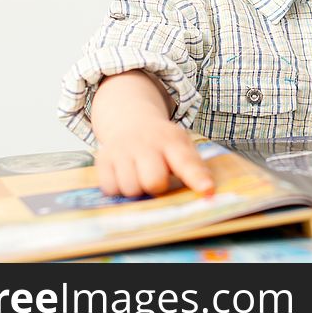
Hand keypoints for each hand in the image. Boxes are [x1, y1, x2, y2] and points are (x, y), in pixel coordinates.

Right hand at [95, 114, 213, 197]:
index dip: (197, 178)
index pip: (186, 161)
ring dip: (137, 190)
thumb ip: (195, 167)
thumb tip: (208, 192)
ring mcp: (122, 150)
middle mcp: (146, 143)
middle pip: (153, 181)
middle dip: (157, 187)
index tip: (207, 191)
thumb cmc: (162, 143)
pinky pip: (111, 188)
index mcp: (172, 140)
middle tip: (157, 179)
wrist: (129, 121)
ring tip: (139, 176)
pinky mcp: (103, 159)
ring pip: (130, 189)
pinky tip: (124, 176)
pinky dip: (118, 189)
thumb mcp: (182, 146)